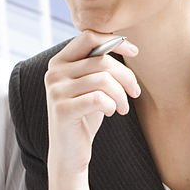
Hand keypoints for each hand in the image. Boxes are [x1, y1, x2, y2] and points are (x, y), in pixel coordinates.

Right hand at [44, 32, 138, 189]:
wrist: (69, 152)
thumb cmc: (84, 115)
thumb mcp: (90, 85)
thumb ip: (97, 64)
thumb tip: (123, 42)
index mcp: (59, 61)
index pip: (88, 37)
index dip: (115, 41)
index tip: (135, 52)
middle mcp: (54, 73)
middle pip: (101, 61)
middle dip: (126, 76)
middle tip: (135, 92)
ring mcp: (56, 91)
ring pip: (103, 80)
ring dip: (121, 95)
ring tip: (123, 107)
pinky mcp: (62, 110)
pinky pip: (99, 98)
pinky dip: (111, 105)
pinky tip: (111, 112)